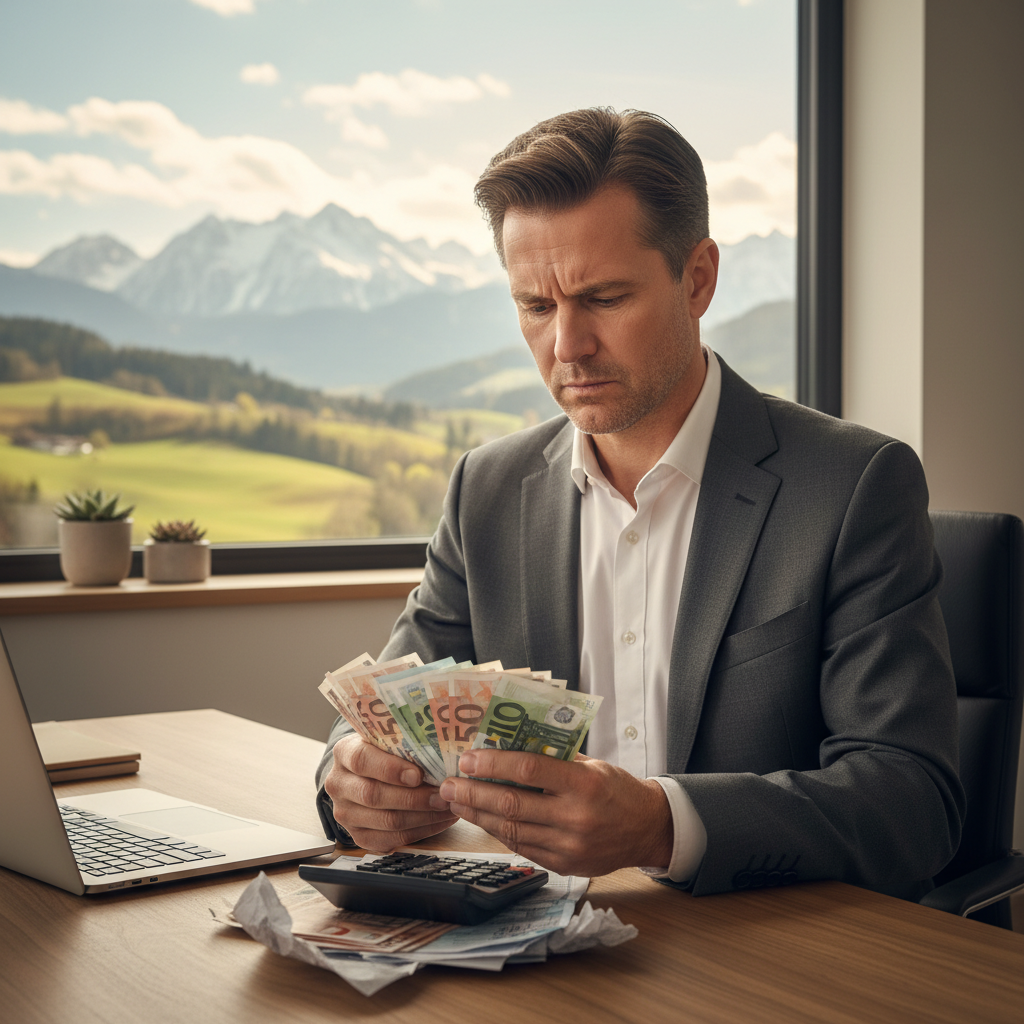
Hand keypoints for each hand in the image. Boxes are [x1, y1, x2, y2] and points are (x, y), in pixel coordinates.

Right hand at [324, 733, 458, 850]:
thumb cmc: (384, 751)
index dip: (390, 769)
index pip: (362, 760)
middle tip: (443, 794)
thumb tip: (439, 751)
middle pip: (374, 795)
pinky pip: (393, 838)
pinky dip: (422, 830)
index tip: (418, 775)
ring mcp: (346, 814)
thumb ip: (404, 742)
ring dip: (423, 816)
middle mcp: (339, 785)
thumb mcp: (387, 739)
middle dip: (414, 797)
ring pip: (387, 821)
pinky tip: (440, 820)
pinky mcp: (359, 836)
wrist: (366, 774)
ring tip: (448, 806)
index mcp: (344, 752)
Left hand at [437, 750, 673, 876]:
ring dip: (477, 815)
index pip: (529, 771)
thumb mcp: (593, 765)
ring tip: (455, 801)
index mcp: (585, 785)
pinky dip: (498, 832)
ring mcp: (569, 846)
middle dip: (473, 793)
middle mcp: (576, 818)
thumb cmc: (617, 789)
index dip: (494, 764)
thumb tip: (508, 744)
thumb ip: (555, 758)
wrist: (648, 829)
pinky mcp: (564, 865)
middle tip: (447, 784)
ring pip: (511, 830)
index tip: (468, 759)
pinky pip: (522, 847)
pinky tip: (481, 819)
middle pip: (512, 804)